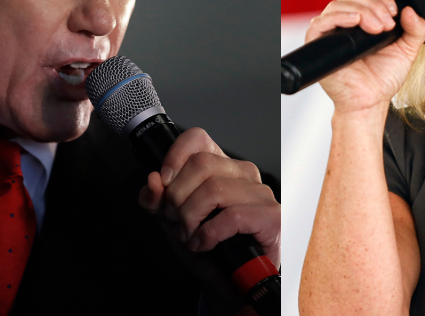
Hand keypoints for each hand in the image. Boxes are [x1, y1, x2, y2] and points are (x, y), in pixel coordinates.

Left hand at [138, 127, 279, 268]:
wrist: (229, 285)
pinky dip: (209, 234)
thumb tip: (152, 182)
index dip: (175, 157)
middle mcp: (243, 174)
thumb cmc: (207, 251)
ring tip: (191, 235)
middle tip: (177, 221)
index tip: (164, 182)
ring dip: (192, 219)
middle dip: (178, 197)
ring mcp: (260, 193)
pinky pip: (232, 215)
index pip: (198, 139)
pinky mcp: (271, 216)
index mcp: (221, 167)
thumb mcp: (172, 223)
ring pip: (214, 189)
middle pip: (201, 164)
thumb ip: (156, 201)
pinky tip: (205, 244)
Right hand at [305, 0, 424, 114]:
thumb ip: (417, 30)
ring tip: (376, 28)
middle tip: (387, 25)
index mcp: (362, 19)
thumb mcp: (408, 50)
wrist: (370, 101)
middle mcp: (344, 22)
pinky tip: (355, 21)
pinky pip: (320, 22)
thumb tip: (410, 10)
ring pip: (338, 4)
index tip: (394, 12)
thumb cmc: (383, 78)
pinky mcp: (318, 44)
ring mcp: (330, 32)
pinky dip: (338, 16)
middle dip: (373, 5)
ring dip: (361, 10)